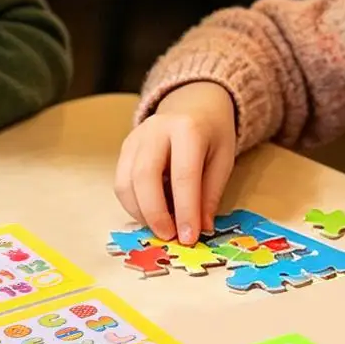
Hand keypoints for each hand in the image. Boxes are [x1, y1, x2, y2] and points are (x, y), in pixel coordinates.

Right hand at [114, 82, 236, 244]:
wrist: (193, 105)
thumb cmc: (212, 135)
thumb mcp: (223, 161)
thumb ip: (210, 194)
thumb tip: (201, 229)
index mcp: (188, 129)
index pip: (183, 175)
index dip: (186, 210)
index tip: (189, 238)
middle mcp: (156, 129)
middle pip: (145, 176)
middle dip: (155, 213)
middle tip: (169, 237)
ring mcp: (135, 137)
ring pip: (126, 182)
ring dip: (141, 213)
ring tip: (162, 228)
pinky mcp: (125, 148)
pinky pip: (121, 183)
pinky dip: (133, 205)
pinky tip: (151, 214)